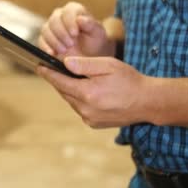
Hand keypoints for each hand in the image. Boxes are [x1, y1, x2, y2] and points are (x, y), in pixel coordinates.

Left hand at [37, 56, 154, 128]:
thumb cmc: (129, 80)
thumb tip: (65, 63)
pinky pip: (80, 109)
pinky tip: (86, 91)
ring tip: (70, 79)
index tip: (39, 66)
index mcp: (89, 93)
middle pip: (64, 92)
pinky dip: (79, 100)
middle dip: (59, 81)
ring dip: (70, 90)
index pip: (60, 82)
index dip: (48, 74)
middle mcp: (87, 109)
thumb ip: (85, 64)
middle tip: (52, 69)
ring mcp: (90, 118)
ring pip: (72, 101)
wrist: (147, 102)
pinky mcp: (94, 124)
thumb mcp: (108, 65)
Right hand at [38, 2, 113, 57]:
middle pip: (55, 20)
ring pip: (46, 30)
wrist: (88, 56)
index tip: (75, 33)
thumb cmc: (94, 42)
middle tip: (70, 45)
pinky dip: (45, 47)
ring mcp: (51, 27)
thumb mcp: (97, 34)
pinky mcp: (44, 39)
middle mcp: (60, 16)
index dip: (70, 21)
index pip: (68, 11)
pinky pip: (41, 41)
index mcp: (74, 10)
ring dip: (54, 41)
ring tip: (63, 51)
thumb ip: (91, 25)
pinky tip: (52, 53)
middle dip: (61, 33)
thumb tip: (80, 19)